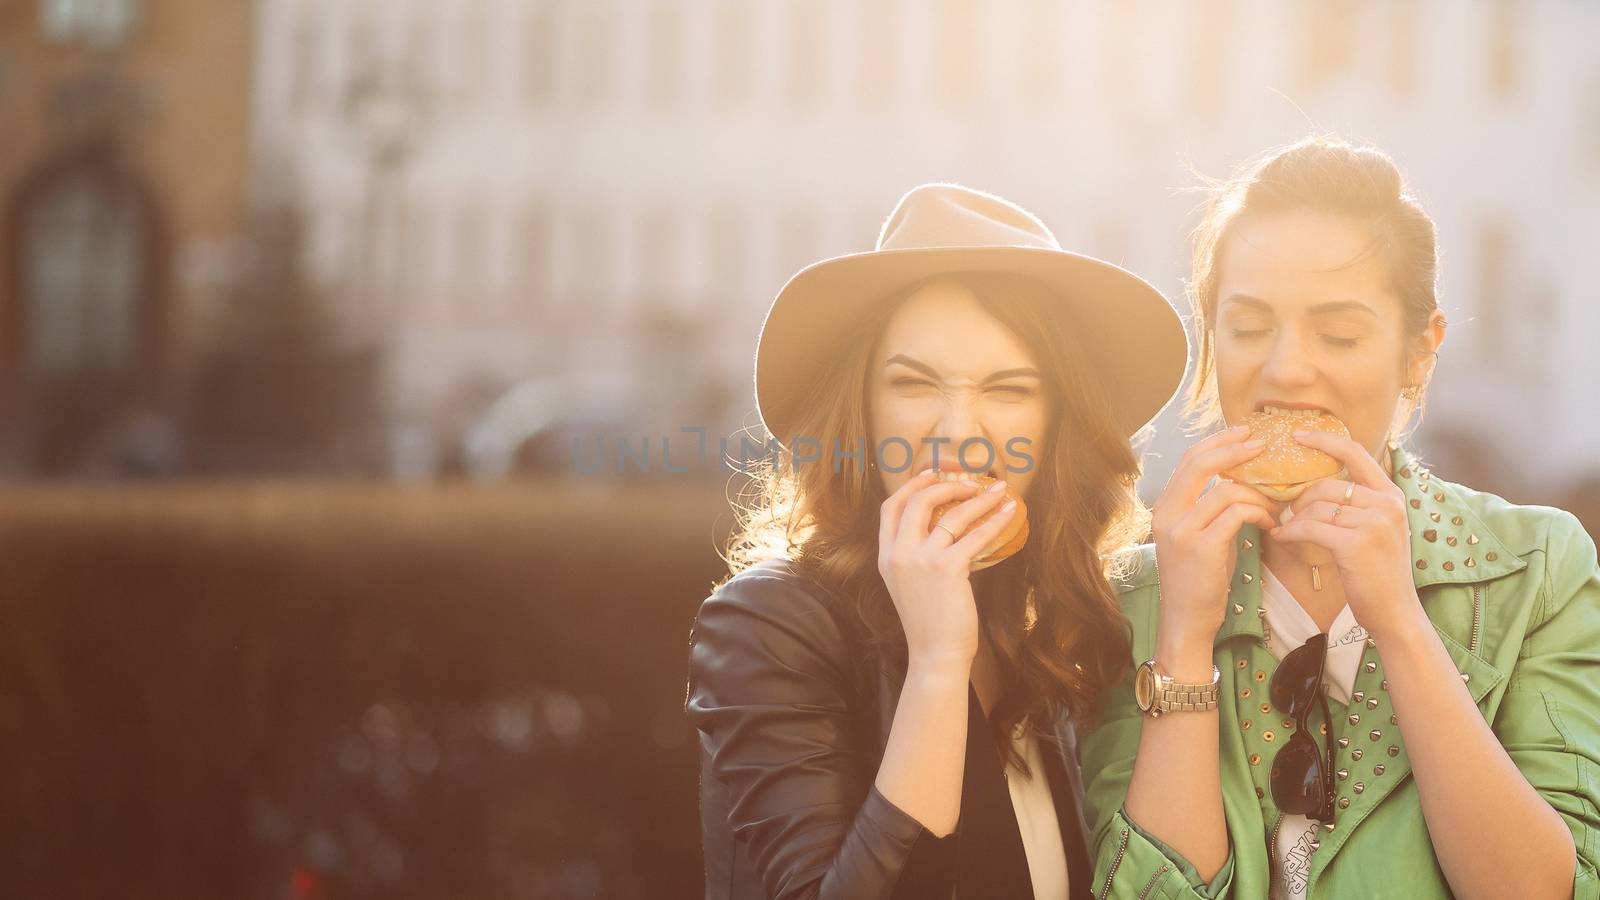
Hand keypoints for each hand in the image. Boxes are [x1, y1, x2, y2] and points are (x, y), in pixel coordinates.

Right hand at [877, 469, 1017, 666]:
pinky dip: (995, 519)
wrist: (935, 654)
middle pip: (918, 500)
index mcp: (886, 556)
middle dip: (946, 483)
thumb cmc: (929, 622)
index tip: (932, 473)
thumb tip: (944, 525)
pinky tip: (1009, 511)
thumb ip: (915, 556)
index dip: (912, 485)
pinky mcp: (947, 568)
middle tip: (969, 481)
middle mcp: (898, 553)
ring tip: (996, 490)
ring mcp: (921, 560)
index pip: (891, 507)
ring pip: (951, 513)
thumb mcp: (908, 584)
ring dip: (977, 497)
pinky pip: (975, 534)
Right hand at [1150, 427, 1277, 649]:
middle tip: (1262, 445)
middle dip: (1234, 448)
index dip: (1217, 442)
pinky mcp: (1201, 547)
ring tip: (1275, 504)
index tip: (1244, 433)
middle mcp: (1166, 515)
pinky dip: (1260, 513)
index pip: (1188, 460)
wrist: (1186, 621)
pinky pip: (1237, 514)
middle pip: (1198, 463)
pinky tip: (1271, 524)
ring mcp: (1181, 530)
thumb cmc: (1199, 582)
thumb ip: (1210, 509)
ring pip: (1226, 490)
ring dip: (1258, 493)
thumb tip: (1240, 482)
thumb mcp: (1199, 538)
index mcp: (1164, 508)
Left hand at [1269, 430, 1427, 642]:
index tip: (1298, 434)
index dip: (1325, 440)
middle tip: (1289, 515)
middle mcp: (1386, 504)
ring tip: (1286, 529)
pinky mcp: (1356, 543)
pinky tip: (1282, 537)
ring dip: (1295, 520)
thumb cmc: (1378, 572)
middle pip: (1327, 486)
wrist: (1394, 611)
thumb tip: (1317, 486)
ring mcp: (1374, 523)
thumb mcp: (1377, 529)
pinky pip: (1310, 527)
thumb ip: (1357, 504)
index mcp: (1391, 495)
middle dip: (1301, 501)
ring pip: (1316, 508)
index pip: (1356, 453)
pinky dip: (1291, 532)